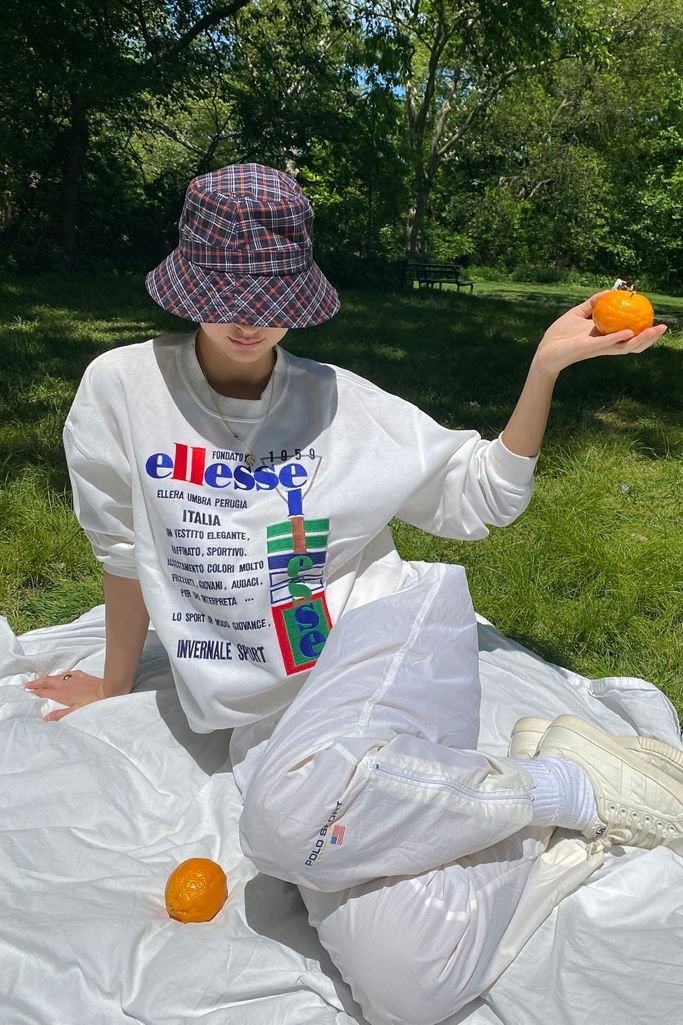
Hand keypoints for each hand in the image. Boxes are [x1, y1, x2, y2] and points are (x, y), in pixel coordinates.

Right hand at [25, 670, 105, 721]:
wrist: (108, 691)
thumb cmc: (92, 703)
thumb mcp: (75, 712)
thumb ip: (59, 715)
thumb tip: (45, 718)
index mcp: (62, 694)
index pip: (44, 692)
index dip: (35, 692)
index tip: (28, 692)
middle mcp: (65, 684)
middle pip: (47, 681)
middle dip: (37, 683)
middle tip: (28, 684)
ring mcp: (74, 678)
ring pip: (56, 676)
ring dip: (47, 679)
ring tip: (42, 681)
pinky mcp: (82, 675)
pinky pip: (68, 673)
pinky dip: (61, 675)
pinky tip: (62, 676)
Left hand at [533, 291, 667, 377]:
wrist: (544, 351)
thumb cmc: (560, 335)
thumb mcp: (577, 314)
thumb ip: (592, 303)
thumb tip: (608, 291)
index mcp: (604, 337)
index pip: (628, 336)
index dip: (643, 331)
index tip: (656, 321)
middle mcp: (605, 345)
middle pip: (632, 343)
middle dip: (650, 338)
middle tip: (663, 328)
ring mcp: (598, 348)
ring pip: (624, 346)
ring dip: (641, 339)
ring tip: (654, 331)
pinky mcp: (587, 348)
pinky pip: (605, 343)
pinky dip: (617, 337)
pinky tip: (629, 331)